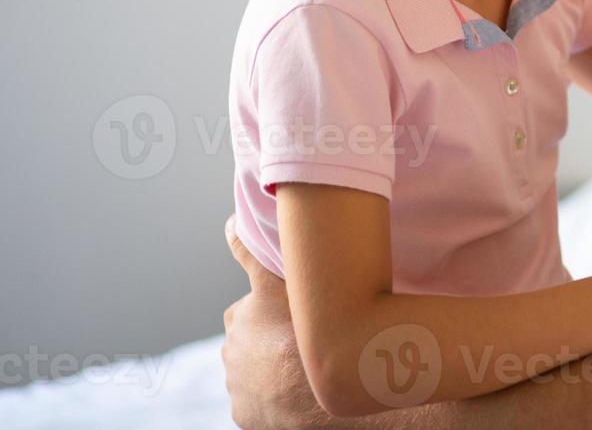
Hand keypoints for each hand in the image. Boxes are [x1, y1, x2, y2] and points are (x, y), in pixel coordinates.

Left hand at [222, 216, 336, 429]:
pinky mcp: (243, 413)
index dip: (274, 307)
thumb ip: (252, 253)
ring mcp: (237, 383)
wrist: (319, 390)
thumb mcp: (282, 280)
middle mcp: (232, 349)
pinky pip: (258, 400)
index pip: (251, 307)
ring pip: (255, 370)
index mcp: (240, 316)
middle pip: (253, 339)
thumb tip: (228, 223)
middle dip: (271, 338)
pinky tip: (294, 389)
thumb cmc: (306, 330)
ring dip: (272, 367)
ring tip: (302, 366)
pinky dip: (272, 396)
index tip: (290, 315)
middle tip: (302, 339)